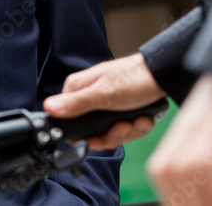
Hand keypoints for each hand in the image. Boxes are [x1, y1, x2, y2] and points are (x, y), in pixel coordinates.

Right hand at [43, 53, 165, 148]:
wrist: (163, 76)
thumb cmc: (134, 79)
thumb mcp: (103, 94)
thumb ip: (76, 103)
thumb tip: (48, 108)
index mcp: (78, 90)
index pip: (68, 123)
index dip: (85, 135)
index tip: (100, 135)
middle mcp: (89, 98)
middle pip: (92, 133)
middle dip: (114, 134)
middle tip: (125, 126)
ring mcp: (106, 106)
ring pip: (111, 134)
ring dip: (129, 131)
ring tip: (139, 120)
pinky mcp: (120, 111)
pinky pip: (124, 130)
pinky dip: (136, 127)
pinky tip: (144, 119)